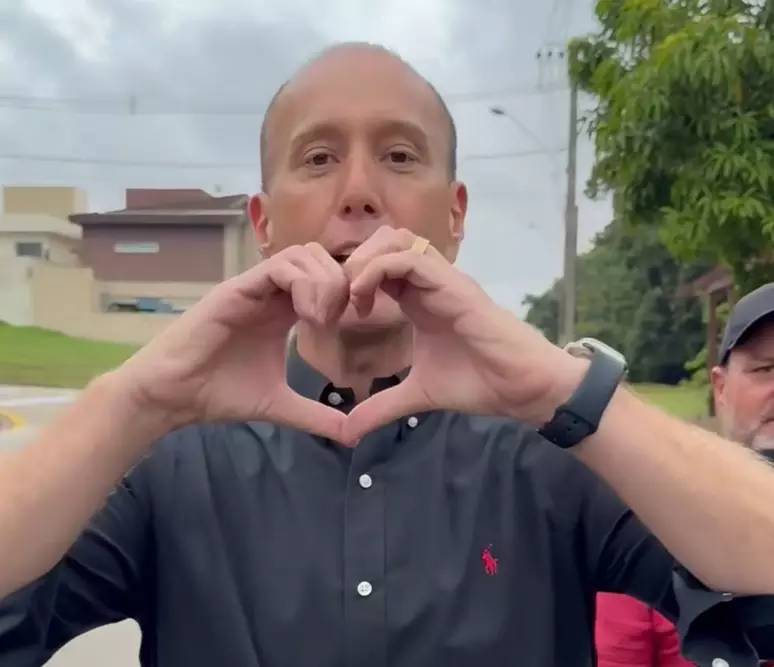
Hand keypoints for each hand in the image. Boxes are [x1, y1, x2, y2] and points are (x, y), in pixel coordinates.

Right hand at [115, 243, 349, 439]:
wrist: (173, 396)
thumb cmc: (219, 394)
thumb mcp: (280, 405)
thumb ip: (317, 416)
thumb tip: (355, 436)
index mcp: (283, 311)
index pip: (325, 279)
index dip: (346, 295)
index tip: (351, 327)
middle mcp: (270, 293)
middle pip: (319, 258)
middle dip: (339, 283)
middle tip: (337, 320)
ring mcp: (254, 288)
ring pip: (302, 254)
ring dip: (323, 282)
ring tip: (320, 320)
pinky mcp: (237, 289)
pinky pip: (278, 266)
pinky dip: (303, 284)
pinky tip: (306, 316)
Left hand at [342, 227, 585, 444]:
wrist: (521, 388)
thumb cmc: (478, 383)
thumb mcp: (417, 395)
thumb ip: (381, 407)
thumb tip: (348, 432)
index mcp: (419, 300)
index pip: (380, 266)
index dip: (352, 281)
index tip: (336, 313)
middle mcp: (429, 283)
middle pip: (385, 241)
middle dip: (354, 262)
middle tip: (340, 299)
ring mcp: (442, 280)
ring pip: (396, 240)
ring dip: (365, 262)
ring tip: (353, 297)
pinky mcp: (453, 286)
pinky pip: (410, 259)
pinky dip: (379, 270)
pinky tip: (365, 300)